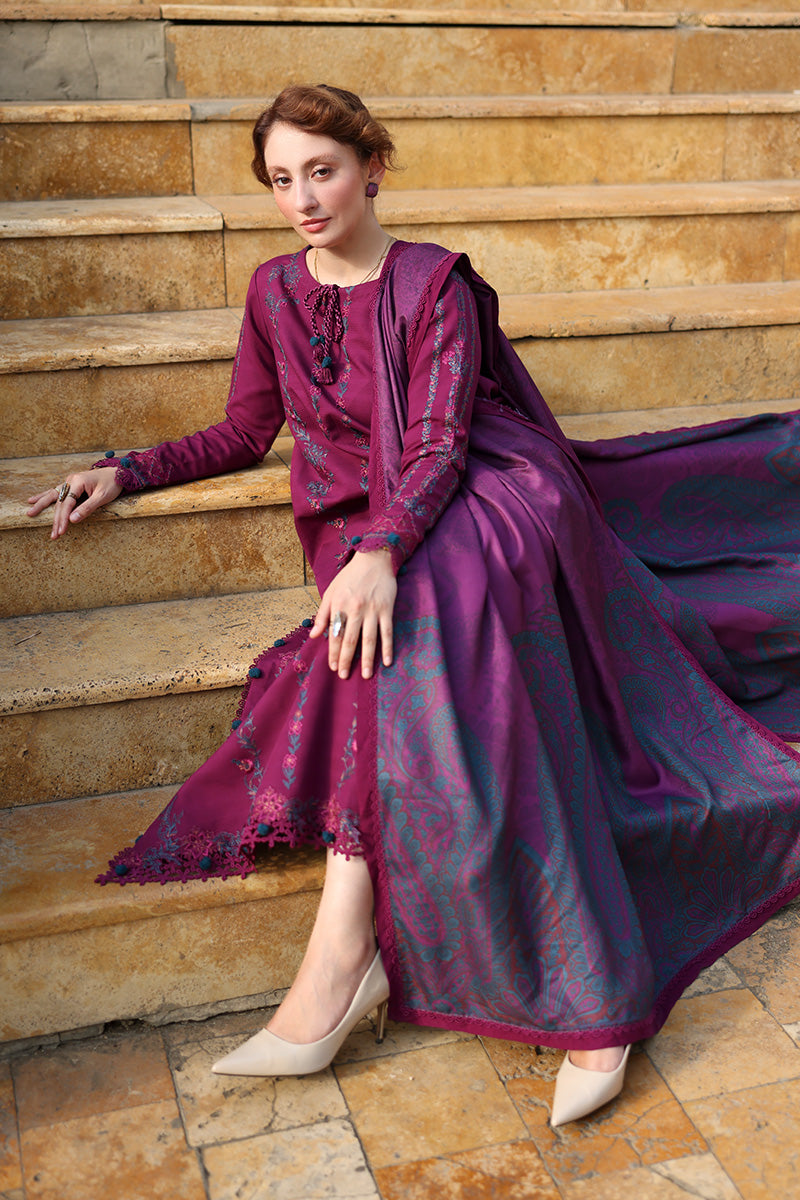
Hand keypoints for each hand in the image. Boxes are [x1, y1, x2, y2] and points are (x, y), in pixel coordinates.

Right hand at [26, 467, 122, 539]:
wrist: (118, 473)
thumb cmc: (112, 484)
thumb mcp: (102, 497)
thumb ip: (87, 508)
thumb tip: (72, 520)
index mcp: (78, 482)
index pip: (67, 503)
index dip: (63, 518)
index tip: (61, 531)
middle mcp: (70, 480)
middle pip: (59, 502)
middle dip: (55, 519)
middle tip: (53, 535)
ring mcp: (69, 482)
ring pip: (53, 496)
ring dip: (42, 506)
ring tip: (30, 514)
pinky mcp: (70, 485)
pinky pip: (55, 492)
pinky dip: (44, 497)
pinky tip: (32, 500)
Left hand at [310, 549, 396, 679]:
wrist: (374, 559)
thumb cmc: (350, 577)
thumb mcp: (331, 592)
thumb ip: (322, 615)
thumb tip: (314, 635)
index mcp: (339, 606)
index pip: (334, 635)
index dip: (333, 652)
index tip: (333, 667)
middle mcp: (355, 610)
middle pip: (350, 640)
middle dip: (346, 660)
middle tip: (344, 676)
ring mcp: (372, 610)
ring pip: (369, 639)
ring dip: (367, 659)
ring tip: (366, 675)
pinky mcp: (387, 609)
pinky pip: (387, 632)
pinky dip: (388, 647)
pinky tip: (387, 661)